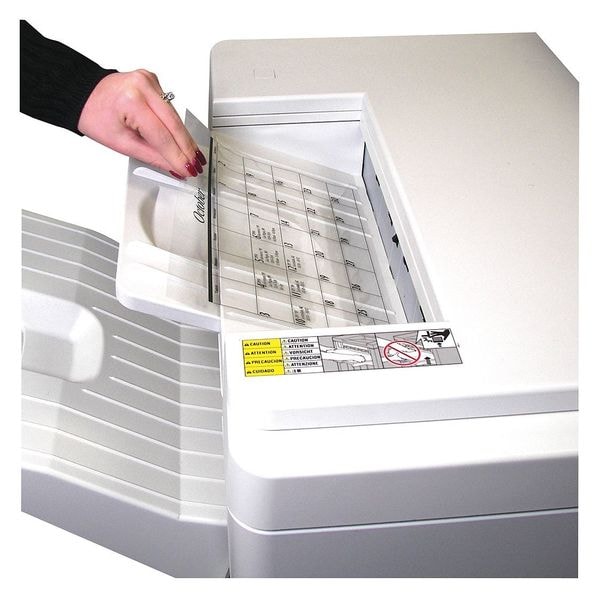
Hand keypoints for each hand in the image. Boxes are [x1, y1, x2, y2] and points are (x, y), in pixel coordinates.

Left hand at [78, 70, 205, 178]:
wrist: (84, 94)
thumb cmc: (95, 115)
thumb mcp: (122, 143)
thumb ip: (152, 156)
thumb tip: (174, 166)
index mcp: (131, 100)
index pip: (162, 135)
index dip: (177, 156)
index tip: (187, 169)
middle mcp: (143, 86)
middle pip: (173, 124)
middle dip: (186, 148)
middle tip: (196, 165)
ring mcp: (150, 81)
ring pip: (175, 116)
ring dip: (184, 138)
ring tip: (192, 156)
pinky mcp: (154, 81)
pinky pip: (170, 108)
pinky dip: (175, 125)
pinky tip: (182, 139)